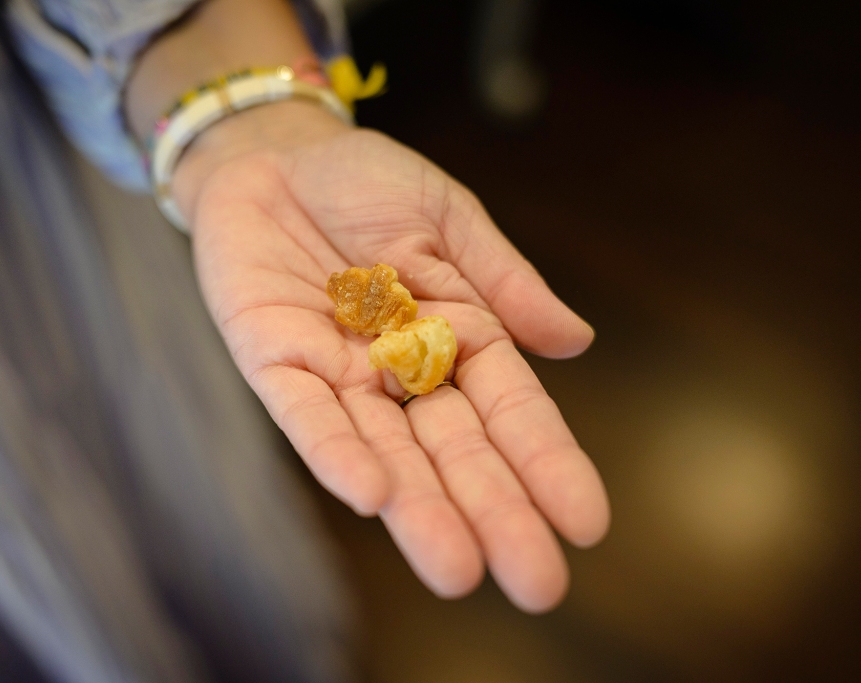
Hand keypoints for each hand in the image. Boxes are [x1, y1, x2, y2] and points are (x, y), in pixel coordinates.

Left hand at [174, 101, 609, 612]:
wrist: (273, 153)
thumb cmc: (365, 182)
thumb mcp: (448, 220)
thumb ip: (504, 283)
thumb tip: (577, 342)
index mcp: (456, 335)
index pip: (510, 411)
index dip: (547, 463)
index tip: (587, 523)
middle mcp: (401, 370)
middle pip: (453, 451)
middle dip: (493, 513)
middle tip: (538, 583)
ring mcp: (338, 371)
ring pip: (384, 451)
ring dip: (418, 508)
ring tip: (458, 568)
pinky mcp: (274, 359)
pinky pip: (304, 413)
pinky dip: (335, 451)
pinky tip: (371, 495)